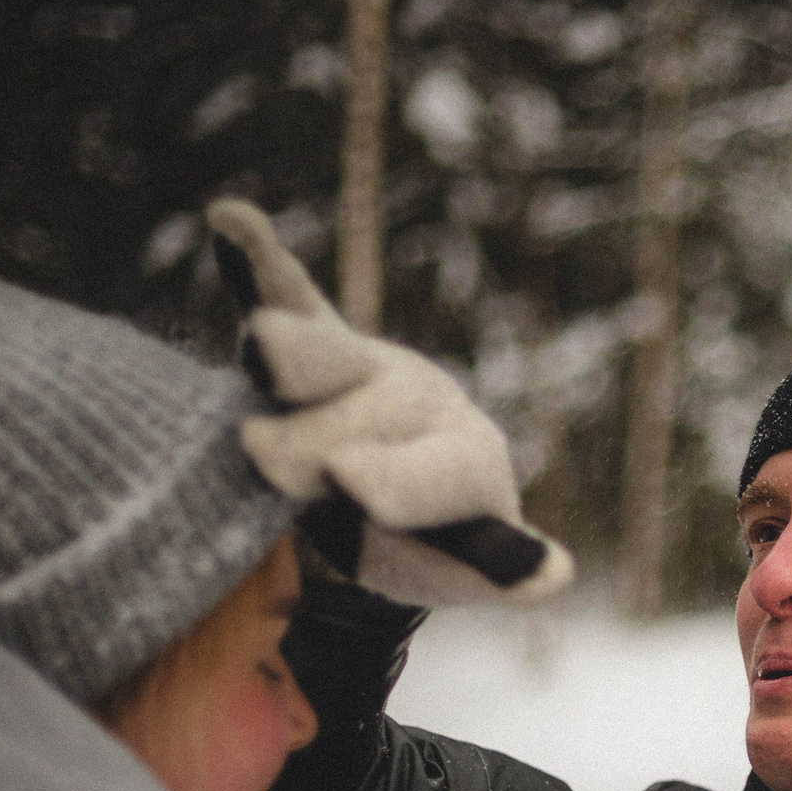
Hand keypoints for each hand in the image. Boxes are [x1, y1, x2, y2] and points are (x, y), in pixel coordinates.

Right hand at [204, 198, 571, 607]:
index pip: (433, 475)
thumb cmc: (425, 539)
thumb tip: (559, 572)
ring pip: (324, 354)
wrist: (383, 489)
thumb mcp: (458, 564)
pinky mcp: (305, 338)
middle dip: (320, 440)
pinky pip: (282, 297)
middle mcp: (415, 402)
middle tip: (276, 463)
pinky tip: (232, 218)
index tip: (350, 481)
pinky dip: (256, 264)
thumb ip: (492, 566)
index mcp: (465, 462)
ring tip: (263, 344)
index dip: (393, 479)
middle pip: (370, 414)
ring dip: (291, 352)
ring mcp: (360, 367)